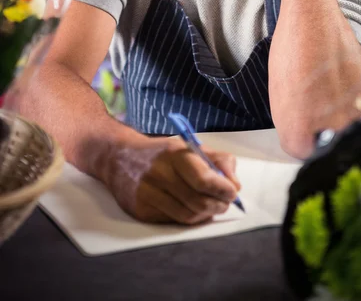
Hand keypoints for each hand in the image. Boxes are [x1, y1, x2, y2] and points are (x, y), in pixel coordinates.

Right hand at [103, 137, 240, 224]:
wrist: (119, 157)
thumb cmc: (161, 153)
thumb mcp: (190, 146)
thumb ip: (218, 161)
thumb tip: (235, 185)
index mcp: (175, 154)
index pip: (204, 179)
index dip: (223, 189)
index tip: (232, 192)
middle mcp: (159, 174)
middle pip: (199, 201)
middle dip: (218, 205)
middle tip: (224, 203)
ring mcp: (148, 193)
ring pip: (188, 215)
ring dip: (205, 214)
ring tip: (209, 206)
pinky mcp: (140, 210)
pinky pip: (172, 221)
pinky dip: (188, 218)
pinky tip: (189, 208)